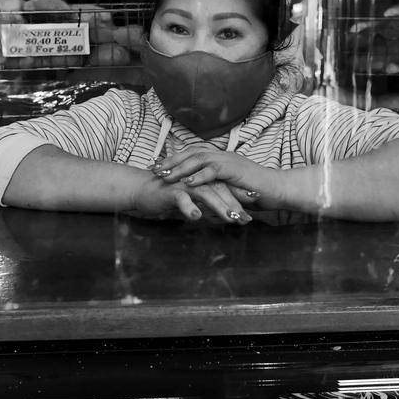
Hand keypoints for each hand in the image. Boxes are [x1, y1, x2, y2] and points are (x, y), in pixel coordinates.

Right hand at [128, 173, 252, 223]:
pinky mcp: (170, 191)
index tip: (257, 203)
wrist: (140, 189)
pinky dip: (189, 207)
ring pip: (206, 194)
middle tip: (247, 218)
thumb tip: (224, 213)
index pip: (226, 186)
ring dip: (220, 206)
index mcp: (202, 179)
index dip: (241, 194)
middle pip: (220, 190)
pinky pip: (182, 199)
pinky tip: (197, 217)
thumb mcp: (191, 199)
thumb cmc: (166, 195)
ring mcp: (184, 184)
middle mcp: (196, 179)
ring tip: (231, 219)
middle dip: (236, 204)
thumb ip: (207, 203)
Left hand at [150, 146, 280, 206]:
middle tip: (153, 169)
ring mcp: (229, 161)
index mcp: (220, 158)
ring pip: (199, 160)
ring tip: (164, 176)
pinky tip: (186, 182)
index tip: (157, 166)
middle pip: (191, 153)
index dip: (174, 159)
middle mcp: (222, 155)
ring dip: (180, 168)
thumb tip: (200, 196)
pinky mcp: (235, 170)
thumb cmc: (256, 192)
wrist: (278, 189)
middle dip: (171, 161)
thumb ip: (214, 188)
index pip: (192, 154)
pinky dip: (199, 176)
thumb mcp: (229, 189)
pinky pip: (214, 171)